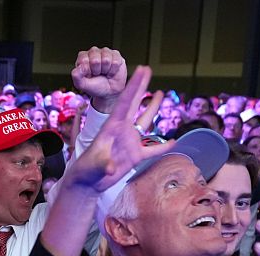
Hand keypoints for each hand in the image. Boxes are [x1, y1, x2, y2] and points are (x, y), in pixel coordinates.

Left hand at [63, 66, 175, 194]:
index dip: (134, 85)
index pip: (125, 102)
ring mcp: (129, 142)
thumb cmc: (86, 170)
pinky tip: (174, 141)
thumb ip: (103, 163)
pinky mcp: (135, 156)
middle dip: (141, 87)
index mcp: (112, 126)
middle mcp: (122, 130)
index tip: (142, 69)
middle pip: (134, 105)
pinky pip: (152, 149)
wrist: (87, 183)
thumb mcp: (93, 165)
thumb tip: (110, 167)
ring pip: (145, 122)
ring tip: (160, 93)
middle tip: (148, 69)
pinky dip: (163, 146)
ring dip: (152, 108)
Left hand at [72, 46, 126, 112]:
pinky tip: (111, 71)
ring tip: (104, 73)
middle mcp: (93, 52)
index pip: (84, 61)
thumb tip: (81, 66)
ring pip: (106, 60)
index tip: (90, 75)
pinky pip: (116, 61)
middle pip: (95, 60)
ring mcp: (105, 52)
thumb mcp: (82, 84)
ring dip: (106, 70)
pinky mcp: (115, 54)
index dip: (88, 71)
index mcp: (82, 57)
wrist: (109, 92)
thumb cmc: (95, 86)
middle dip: (97, 71)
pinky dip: (113, 70)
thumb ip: (76, 76)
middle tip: (98, 74)